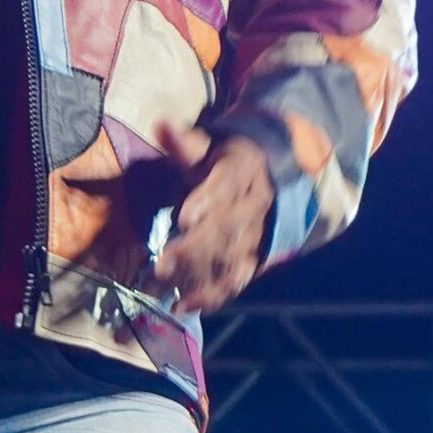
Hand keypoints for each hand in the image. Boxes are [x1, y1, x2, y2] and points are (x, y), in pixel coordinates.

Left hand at [150, 124, 275, 315]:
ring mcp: (255, 237)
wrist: (272, 179)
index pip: (225, 186)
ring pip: (230, 260)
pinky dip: (213, 297)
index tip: (184, 217)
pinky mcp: (253, 261)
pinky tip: (185, 306)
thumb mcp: (208, 146)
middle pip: (225, 231)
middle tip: (160, 268)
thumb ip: (184, 143)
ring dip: (198, 279)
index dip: (207, 202)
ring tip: (165, 295)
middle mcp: (251, 207)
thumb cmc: (225, 163)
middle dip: (193, 251)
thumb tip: (161, 126)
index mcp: (239, 172)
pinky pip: (236, 281)